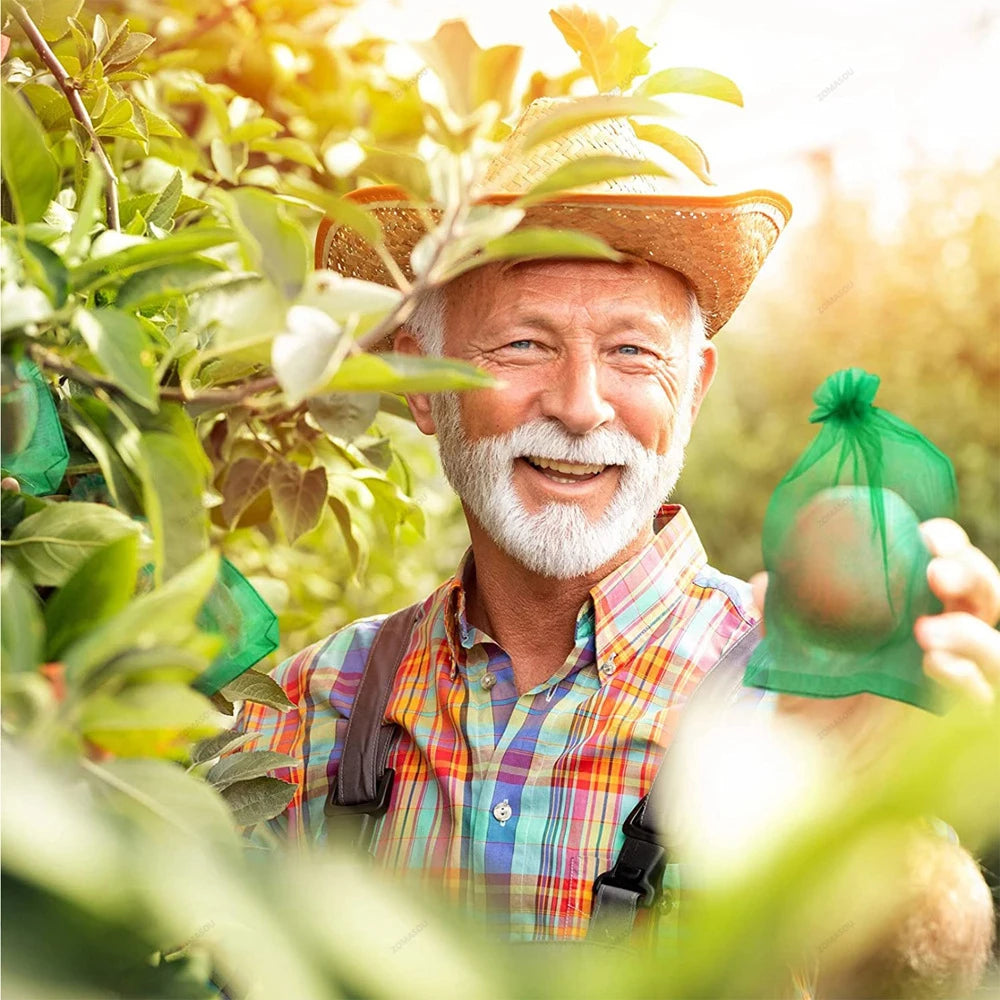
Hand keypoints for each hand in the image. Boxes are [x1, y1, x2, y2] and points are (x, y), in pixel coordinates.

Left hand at [749, 517, 999, 769]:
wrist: (809, 760)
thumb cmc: (811, 697)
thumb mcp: (789, 653)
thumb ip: (781, 617)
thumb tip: (765, 581)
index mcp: (909, 608)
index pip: (946, 566)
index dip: (948, 544)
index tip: (926, 532)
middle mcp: (940, 638)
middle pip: (985, 597)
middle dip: (972, 574)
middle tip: (936, 570)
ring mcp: (953, 680)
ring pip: (996, 648)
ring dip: (969, 632)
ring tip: (923, 632)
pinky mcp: (953, 722)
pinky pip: (982, 700)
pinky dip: (964, 678)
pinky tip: (934, 667)